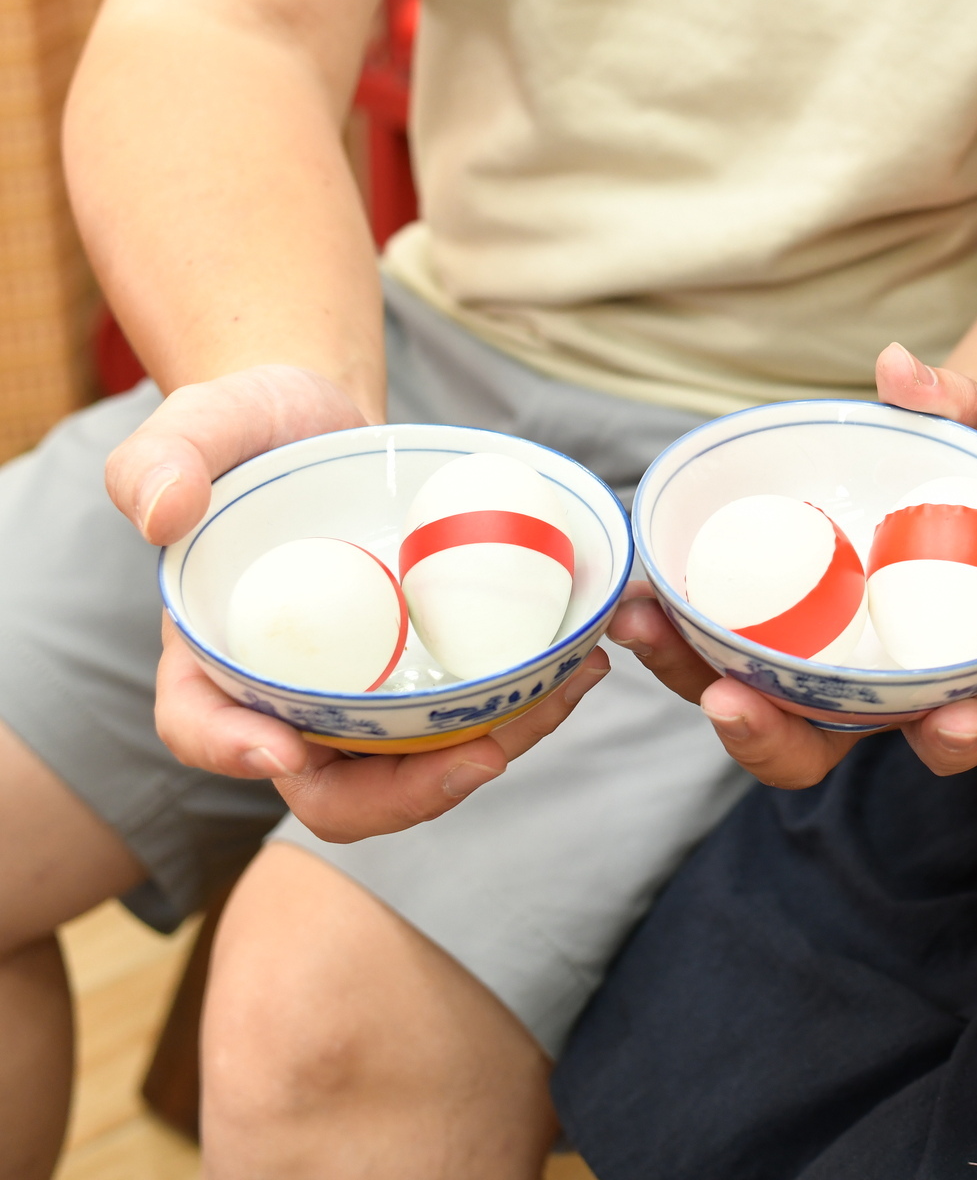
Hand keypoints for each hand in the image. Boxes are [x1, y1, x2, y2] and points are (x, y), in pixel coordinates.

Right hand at [115, 365, 602, 841]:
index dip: (235, 752)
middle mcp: (291, 696)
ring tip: (562, 696)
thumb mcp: (197, 428)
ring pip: (419, 763)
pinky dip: (527, 705)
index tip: (285, 751)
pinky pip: (473, 714)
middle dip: (409, 792)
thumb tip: (163, 515)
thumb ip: (158, 462)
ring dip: (493, 749)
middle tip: (485, 756)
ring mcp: (367, 691)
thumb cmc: (250, 431)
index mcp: (215, 659)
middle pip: (333, 786)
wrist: (330, 424)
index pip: (203, 728)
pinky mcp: (430, 670)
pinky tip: (578, 665)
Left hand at [613, 339, 976, 783]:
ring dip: (688, 680)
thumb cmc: (944, 477)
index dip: (952, 735)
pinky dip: (664, 636)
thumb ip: (945, 409)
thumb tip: (895, 367)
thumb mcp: (959, 442)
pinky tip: (635, 598)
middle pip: (815, 749)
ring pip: (738, 715)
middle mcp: (856, 696)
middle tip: (733, 701)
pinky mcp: (738, 646)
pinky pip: (698, 660)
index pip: (951, 728)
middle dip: (772, 740)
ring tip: (646, 626)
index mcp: (935, 669)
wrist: (892, 480)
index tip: (954, 719)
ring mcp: (792, 680)